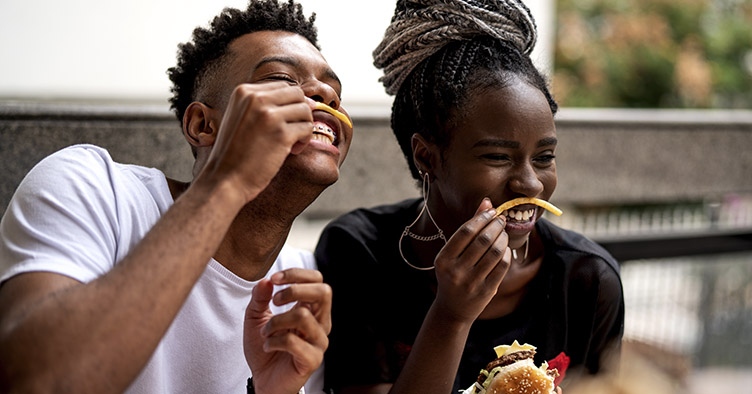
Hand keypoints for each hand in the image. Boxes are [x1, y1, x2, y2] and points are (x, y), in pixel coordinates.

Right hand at [201, 82, 314, 202]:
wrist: (224, 179)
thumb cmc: (234, 153)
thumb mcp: (241, 117)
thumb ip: (264, 105)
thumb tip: (307, 100)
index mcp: (244, 92)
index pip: (282, 86)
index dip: (290, 104)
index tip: (286, 121)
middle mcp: (256, 98)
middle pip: (297, 94)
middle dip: (300, 113)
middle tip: (294, 131)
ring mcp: (269, 115)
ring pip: (305, 110)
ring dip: (304, 126)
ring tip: (292, 142)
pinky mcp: (281, 134)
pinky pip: (307, 128)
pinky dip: (305, 140)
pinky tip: (292, 150)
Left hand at [243, 268, 331, 393]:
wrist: (262, 380)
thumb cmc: (265, 348)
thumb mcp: (255, 317)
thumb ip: (260, 297)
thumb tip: (266, 281)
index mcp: (310, 309)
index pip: (317, 280)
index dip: (297, 274)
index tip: (274, 279)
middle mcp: (319, 322)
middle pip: (323, 292)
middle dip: (294, 290)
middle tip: (275, 301)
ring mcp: (318, 341)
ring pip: (304, 316)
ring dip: (276, 321)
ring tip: (266, 332)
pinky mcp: (312, 359)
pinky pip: (293, 342)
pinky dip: (274, 341)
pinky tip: (268, 346)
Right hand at [432, 198, 511, 322]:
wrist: (452, 309)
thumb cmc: (453, 274)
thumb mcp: (453, 253)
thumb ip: (469, 228)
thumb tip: (486, 202)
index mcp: (443, 260)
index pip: (466, 231)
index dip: (482, 218)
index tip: (492, 211)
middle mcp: (455, 271)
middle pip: (482, 240)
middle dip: (495, 226)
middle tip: (501, 220)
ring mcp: (471, 283)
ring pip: (495, 252)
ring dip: (503, 238)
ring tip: (504, 233)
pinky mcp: (486, 291)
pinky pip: (502, 266)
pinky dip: (507, 254)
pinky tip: (505, 248)